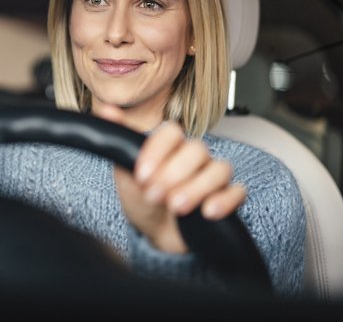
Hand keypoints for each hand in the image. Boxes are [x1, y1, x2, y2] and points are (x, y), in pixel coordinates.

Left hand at [96, 104, 245, 253]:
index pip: (172, 132)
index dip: (158, 151)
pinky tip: (207, 211)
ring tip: (175, 207)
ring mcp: (212, 176)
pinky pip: (237, 192)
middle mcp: (194, 156)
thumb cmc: (141, 197)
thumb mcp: (124, 169)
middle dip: (173, 174)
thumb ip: (119, 138)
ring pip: (219, 170)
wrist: (154, 233)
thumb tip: (106, 108)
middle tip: (153, 195)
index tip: (141, 174)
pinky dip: (224, 200)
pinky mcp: (226, 198)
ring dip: (196, 188)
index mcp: (170, 145)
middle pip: (197, 150)